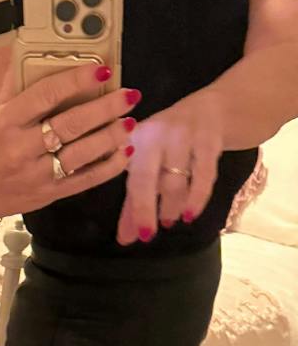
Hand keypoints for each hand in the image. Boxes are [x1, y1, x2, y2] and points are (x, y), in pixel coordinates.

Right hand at [0, 61, 139, 248]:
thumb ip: (19, 86)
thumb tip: (37, 51)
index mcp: (6, 122)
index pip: (45, 95)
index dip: (76, 80)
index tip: (100, 70)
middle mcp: (21, 148)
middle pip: (70, 125)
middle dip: (105, 108)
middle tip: (129, 95)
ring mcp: (37, 174)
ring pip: (82, 153)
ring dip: (111, 136)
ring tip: (130, 121)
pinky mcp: (50, 194)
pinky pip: (86, 180)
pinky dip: (109, 166)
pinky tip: (124, 151)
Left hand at [115, 90, 227, 243]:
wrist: (219, 106)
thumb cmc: (174, 142)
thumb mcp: (151, 163)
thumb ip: (135, 202)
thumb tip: (126, 239)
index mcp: (134, 139)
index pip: (127, 178)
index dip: (130, 209)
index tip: (132, 238)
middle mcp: (154, 132)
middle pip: (144, 177)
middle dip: (145, 209)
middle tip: (148, 235)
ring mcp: (182, 133)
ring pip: (174, 178)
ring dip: (171, 205)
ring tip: (169, 221)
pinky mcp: (209, 136)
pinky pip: (202, 173)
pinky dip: (197, 197)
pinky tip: (191, 214)